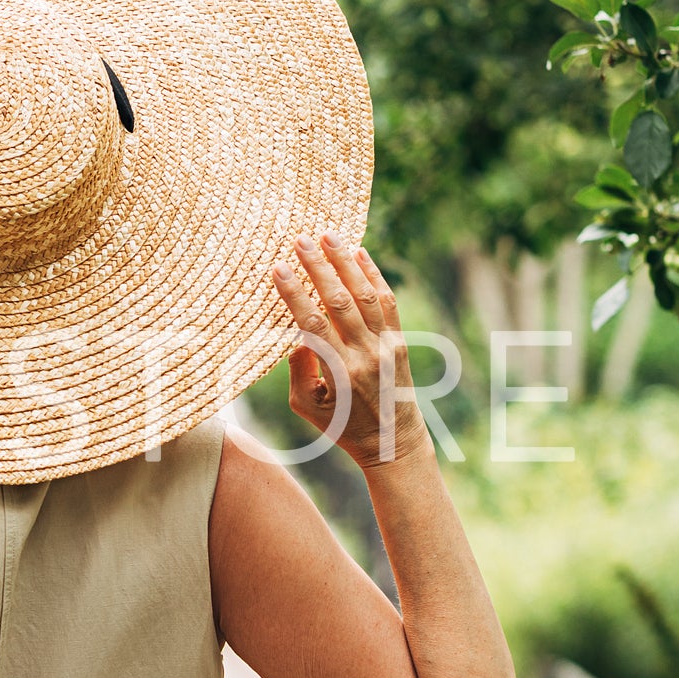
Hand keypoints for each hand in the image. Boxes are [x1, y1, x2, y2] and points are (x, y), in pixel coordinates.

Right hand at [272, 233, 427, 472]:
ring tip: (329, 235)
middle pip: (340, 302)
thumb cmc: (341, 427)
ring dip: (346, 262)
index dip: (295, 294)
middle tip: (301, 239)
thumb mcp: (307, 408)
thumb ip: (299, 370)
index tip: (279, 268)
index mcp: (339, 373)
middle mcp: (366, 355)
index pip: (313, 325)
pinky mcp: (399, 340)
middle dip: (319, 268)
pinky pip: (386, 301)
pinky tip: (360, 252)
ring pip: (366, 295)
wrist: (392, 442)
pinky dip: (374, 274)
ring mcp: (386, 346)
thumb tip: (297, 334)